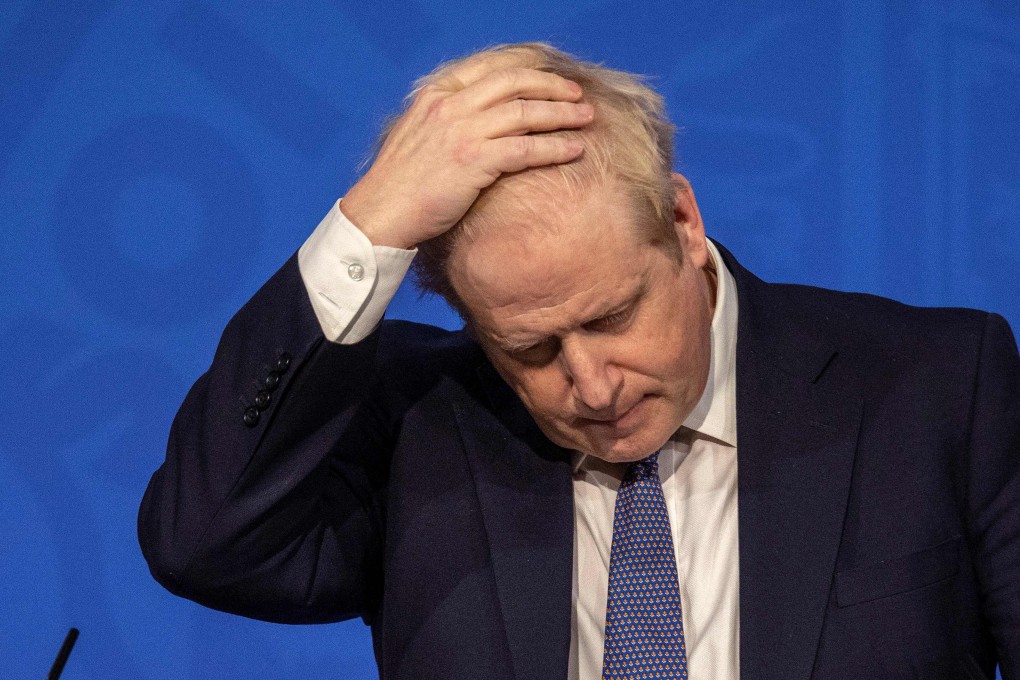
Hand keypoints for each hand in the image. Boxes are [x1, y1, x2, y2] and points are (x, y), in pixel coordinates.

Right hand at [342, 66, 593, 248]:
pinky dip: (554, 147)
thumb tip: (481, 118)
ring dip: (561, 114)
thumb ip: (447, 119)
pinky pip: (525, 149)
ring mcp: (462, 132)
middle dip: (551, 86)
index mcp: (437, 95)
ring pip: (525, 113)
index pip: (491, 67)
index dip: (527, 69)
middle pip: (514, 82)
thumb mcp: (419, 135)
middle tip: (576, 95)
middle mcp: (451, 106)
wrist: (380, 212)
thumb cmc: (401, 184)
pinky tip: (574, 149)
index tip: (550, 78)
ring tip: (586, 118)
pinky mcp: (473, 161)